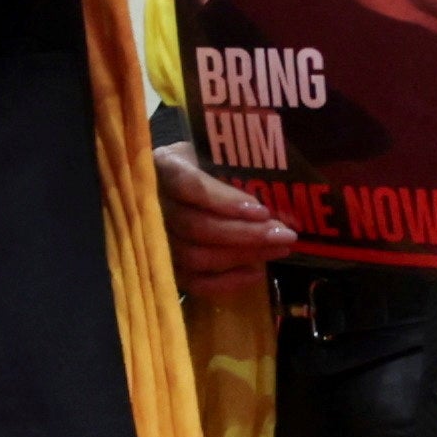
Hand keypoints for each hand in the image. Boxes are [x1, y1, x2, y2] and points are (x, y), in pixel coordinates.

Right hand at [155, 142, 295, 290]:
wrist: (171, 185)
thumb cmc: (198, 164)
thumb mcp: (210, 153)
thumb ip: (231, 168)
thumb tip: (275, 190)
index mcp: (163, 168)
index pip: (191, 186)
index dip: (225, 200)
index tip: (262, 210)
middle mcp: (152, 207)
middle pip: (198, 227)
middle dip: (245, 233)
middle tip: (284, 234)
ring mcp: (155, 242)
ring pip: (197, 257)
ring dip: (242, 255)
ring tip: (278, 249)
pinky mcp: (167, 270)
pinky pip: (195, 282)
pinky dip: (227, 282)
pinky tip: (256, 272)